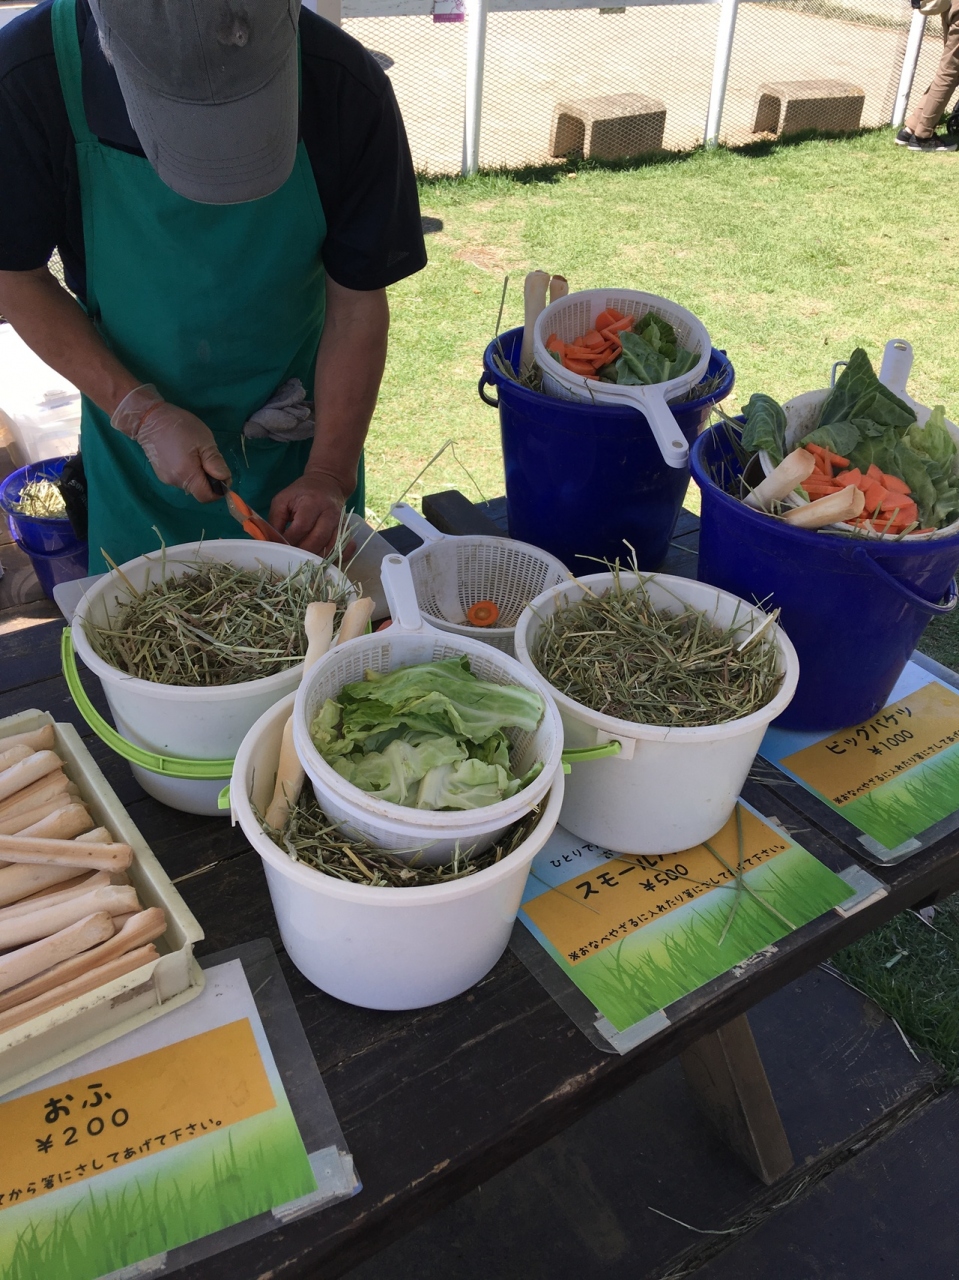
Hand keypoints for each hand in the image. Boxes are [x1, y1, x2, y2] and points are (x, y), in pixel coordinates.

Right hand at [111, 384, 230, 502]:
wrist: (150, 419)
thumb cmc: (180, 427)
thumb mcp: (204, 442)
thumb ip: (215, 463)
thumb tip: (225, 480)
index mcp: (187, 475)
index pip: (207, 496)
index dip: (218, 489)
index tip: (222, 474)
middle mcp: (175, 482)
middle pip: (199, 490)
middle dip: (209, 479)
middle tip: (208, 457)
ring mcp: (166, 479)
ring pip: (191, 484)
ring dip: (198, 473)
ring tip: (194, 453)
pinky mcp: (162, 474)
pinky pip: (181, 478)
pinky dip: (188, 470)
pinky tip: (184, 454)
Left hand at [269, 470, 349, 554]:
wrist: (327, 483)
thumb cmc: (301, 494)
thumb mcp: (282, 500)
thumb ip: (275, 521)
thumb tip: (272, 543)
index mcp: (312, 502)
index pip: (301, 527)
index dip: (290, 541)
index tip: (280, 549)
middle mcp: (330, 513)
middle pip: (318, 539)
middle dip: (302, 553)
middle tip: (291, 558)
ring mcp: (341, 522)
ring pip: (331, 547)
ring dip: (317, 558)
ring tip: (304, 562)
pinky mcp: (347, 530)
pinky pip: (346, 548)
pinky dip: (336, 557)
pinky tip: (324, 559)